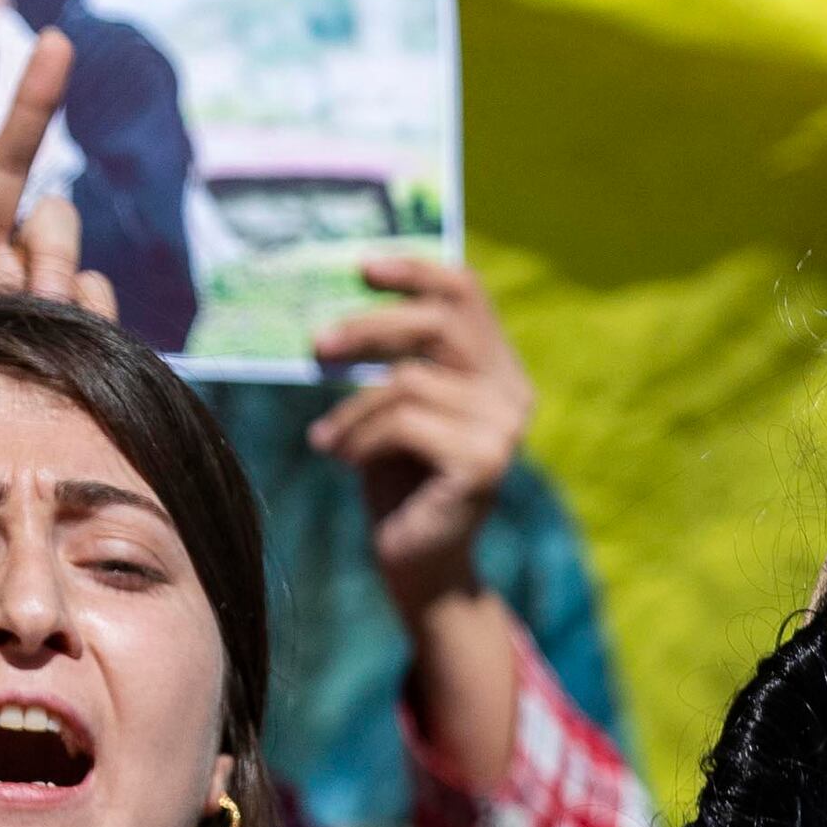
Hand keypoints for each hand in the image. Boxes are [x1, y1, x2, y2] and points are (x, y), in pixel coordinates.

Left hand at [0, 27, 113, 356]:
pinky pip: (90, 290)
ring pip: (59, 228)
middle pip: (8, 162)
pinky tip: (56, 339)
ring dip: (48, 254)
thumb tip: (1, 263)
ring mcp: (32, 289)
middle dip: (31, 98)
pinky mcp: (71, 325)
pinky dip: (78, 306)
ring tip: (28, 310)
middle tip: (53, 38)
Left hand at [305, 253, 531, 617]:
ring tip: (326, 439)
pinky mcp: (483, 463)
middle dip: (370, 327)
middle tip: (316, 344)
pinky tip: (340, 458)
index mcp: (496, 367)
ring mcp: (503, 427)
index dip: (416, 270)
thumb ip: (391, 359)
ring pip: (409, 382)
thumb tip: (337, 308)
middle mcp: (511, 390)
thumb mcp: (395, 406)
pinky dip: (360, 438)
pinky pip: (405, 424)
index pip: (466, 293)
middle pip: (439, 324)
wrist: (419, 561)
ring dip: (352, 410)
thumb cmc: (399, 478)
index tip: (362, 265)